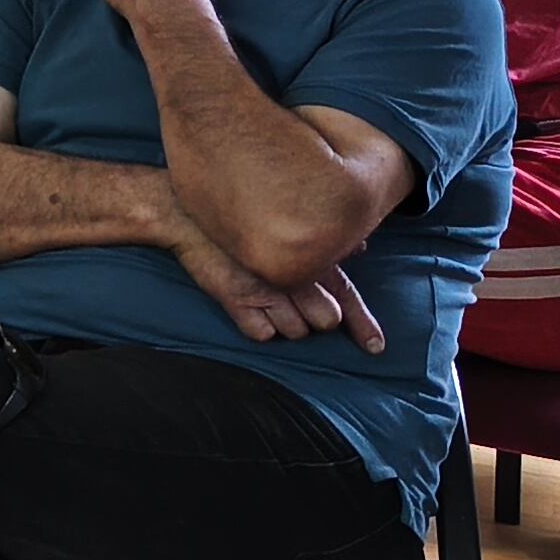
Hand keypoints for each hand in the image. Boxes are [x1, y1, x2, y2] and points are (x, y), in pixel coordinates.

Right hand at [159, 204, 385, 349]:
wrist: (182, 211)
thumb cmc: (237, 214)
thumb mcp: (286, 219)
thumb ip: (326, 239)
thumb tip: (361, 247)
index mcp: (309, 254)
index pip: (347, 294)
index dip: (364, 325)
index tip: (376, 348)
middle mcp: (292, 274)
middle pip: (324, 321)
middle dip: (313, 316)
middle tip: (291, 296)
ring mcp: (265, 290)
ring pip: (293, 331)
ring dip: (283, 320)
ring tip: (264, 294)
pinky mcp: (236, 301)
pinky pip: (261, 334)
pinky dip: (257, 324)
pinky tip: (247, 303)